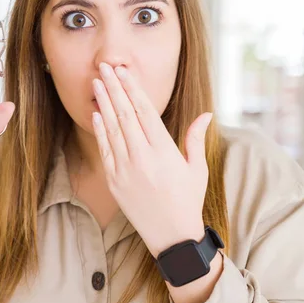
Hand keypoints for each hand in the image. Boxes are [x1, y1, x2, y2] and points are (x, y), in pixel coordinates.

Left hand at [91, 62, 212, 256]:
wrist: (171, 236)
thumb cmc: (188, 200)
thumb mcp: (197, 169)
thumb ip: (196, 138)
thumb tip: (206, 113)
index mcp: (164, 151)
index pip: (145, 111)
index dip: (133, 88)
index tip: (124, 71)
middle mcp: (142, 157)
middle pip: (125, 114)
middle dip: (114, 88)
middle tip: (105, 66)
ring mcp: (125, 169)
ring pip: (112, 128)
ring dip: (104, 103)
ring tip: (97, 82)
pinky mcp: (114, 181)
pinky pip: (105, 150)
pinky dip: (100, 130)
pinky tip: (96, 113)